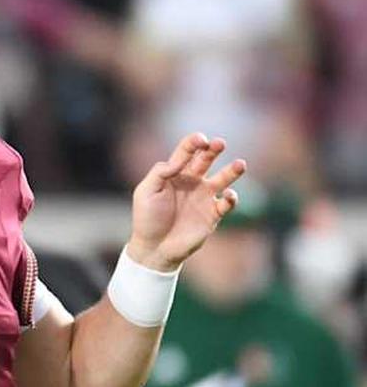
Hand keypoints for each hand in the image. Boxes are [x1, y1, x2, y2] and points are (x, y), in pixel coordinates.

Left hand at [127, 133, 245, 271]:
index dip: (194, 143)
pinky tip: (229, 195)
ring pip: (223, 179)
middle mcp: (191, 182)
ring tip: (240, 164)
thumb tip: (177, 160)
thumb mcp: (146, 191)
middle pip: (206, 160)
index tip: (201, 139)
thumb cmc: (147, 218)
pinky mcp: (213, 214)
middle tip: (220, 143)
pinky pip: (227, 203)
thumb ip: (160, 172)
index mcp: (174, 174)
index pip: (186, 152)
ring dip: (232, 171)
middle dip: (214, 150)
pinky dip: (231, 198)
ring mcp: (204, 197)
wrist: (154, 247)